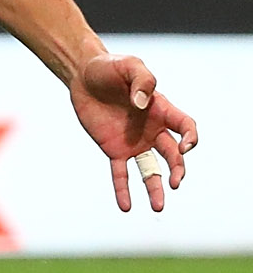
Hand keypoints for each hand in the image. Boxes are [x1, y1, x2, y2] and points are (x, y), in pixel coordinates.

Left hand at [69, 50, 198, 213]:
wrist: (83, 76)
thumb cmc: (110, 68)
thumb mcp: (130, 66)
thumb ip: (142, 81)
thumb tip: (141, 103)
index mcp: (163, 110)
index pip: (186, 128)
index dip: (190, 138)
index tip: (185, 147)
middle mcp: (153, 130)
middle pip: (172, 155)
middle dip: (177, 169)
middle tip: (176, 183)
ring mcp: (134, 142)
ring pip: (150, 169)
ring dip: (155, 188)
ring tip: (158, 207)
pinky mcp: (113, 149)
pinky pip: (120, 173)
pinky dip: (123, 190)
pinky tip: (126, 207)